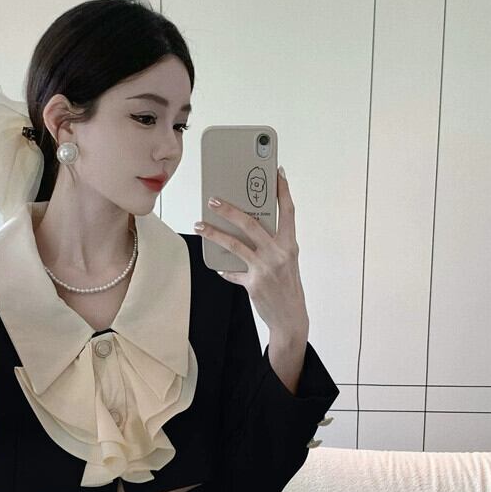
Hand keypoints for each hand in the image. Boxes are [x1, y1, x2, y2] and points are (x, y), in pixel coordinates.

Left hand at [193, 167, 308, 333]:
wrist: (291, 317)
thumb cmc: (287, 287)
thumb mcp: (286, 261)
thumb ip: (272, 245)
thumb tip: (248, 230)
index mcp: (289, 244)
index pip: (287, 211)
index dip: (282, 191)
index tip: (276, 173)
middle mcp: (279, 253)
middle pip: (251, 223)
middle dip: (230, 209)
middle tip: (213, 200)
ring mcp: (266, 268)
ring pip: (235, 244)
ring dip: (214, 233)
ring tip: (200, 225)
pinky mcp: (254, 283)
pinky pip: (233, 271)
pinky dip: (225, 268)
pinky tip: (218, 266)